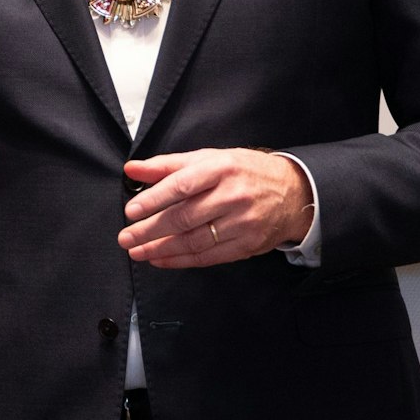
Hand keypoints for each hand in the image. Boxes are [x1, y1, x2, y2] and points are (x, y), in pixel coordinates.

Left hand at [118, 148, 313, 268]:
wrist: (293, 192)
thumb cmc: (243, 171)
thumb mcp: (208, 158)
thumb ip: (167, 165)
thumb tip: (132, 169)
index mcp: (221, 168)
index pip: (181, 185)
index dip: (153, 200)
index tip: (131, 211)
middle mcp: (234, 196)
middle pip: (185, 217)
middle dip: (150, 230)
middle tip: (126, 237)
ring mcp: (244, 223)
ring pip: (195, 241)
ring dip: (162, 249)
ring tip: (138, 251)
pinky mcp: (249, 244)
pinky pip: (210, 257)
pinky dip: (181, 260)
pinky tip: (161, 259)